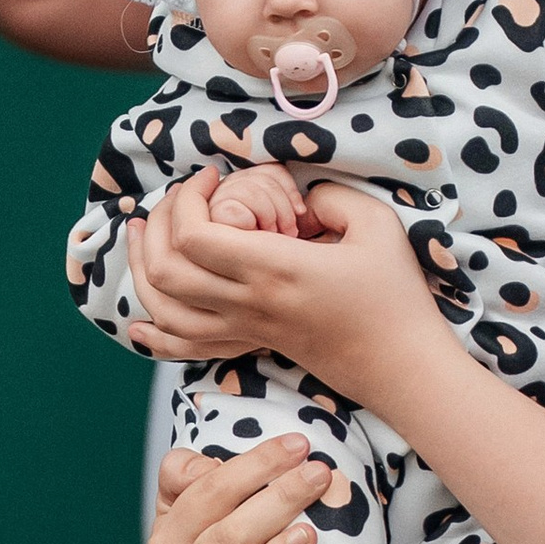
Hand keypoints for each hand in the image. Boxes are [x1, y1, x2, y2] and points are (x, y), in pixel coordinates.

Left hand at [129, 172, 439, 406]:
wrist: (403, 367)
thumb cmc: (395, 297)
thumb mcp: (376, 225)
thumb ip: (331, 196)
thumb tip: (299, 191)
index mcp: (273, 269)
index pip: (194, 236)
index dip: (187, 199)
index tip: (211, 176)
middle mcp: (248, 303)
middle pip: (166, 271)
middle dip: (157, 226)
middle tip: (178, 198)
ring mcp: (246, 329)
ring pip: (165, 311)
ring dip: (142, 271)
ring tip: (143, 237)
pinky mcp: (253, 346)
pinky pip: (188, 349)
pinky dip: (157, 336)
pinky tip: (141, 323)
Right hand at [149, 435, 333, 543]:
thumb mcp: (192, 504)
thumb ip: (188, 474)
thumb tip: (205, 466)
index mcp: (170, 533)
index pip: (210, 492)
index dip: (255, 466)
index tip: (300, 445)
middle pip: (226, 538)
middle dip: (276, 502)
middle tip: (319, 476)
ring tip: (308, 536)